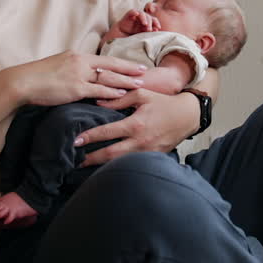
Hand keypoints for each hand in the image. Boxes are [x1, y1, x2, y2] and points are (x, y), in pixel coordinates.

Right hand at [5, 51, 147, 106]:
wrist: (23, 81)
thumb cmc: (38, 77)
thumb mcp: (58, 67)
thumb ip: (72, 70)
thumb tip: (82, 76)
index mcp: (77, 56)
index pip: (105, 59)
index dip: (122, 62)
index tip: (135, 65)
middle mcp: (81, 62)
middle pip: (111, 65)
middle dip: (130, 69)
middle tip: (145, 72)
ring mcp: (79, 74)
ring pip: (108, 77)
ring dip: (126, 81)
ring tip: (140, 83)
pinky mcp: (75, 88)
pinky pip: (98, 91)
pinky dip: (112, 93)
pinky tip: (123, 95)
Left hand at [74, 89, 199, 165]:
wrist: (187, 117)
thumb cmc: (164, 103)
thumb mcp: (142, 95)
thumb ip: (120, 98)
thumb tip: (99, 101)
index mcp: (136, 124)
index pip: (107, 132)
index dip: (90, 137)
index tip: (76, 141)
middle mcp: (140, 141)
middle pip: (110, 154)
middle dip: (91, 158)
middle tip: (75, 160)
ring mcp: (147, 153)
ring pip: (119, 163)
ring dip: (102, 166)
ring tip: (86, 166)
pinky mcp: (153, 158)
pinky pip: (131, 164)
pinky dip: (117, 166)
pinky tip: (106, 167)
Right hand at [118, 8, 160, 35]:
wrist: (121, 36)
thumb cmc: (133, 36)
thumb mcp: (142, 35)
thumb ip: (149, 32)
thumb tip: (157, 30)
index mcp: (147, 22)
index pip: (154, 20)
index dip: (156, 23)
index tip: (158, 28)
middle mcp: (142, 18)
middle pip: (149, 17)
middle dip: (150, 23)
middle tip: (149, 30)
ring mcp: (135, 16)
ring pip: (142, 13)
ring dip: (144, 18)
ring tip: (144, 24)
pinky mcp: (129, 15)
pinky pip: (132, 11)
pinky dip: (134, 12)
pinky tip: (136, 14)